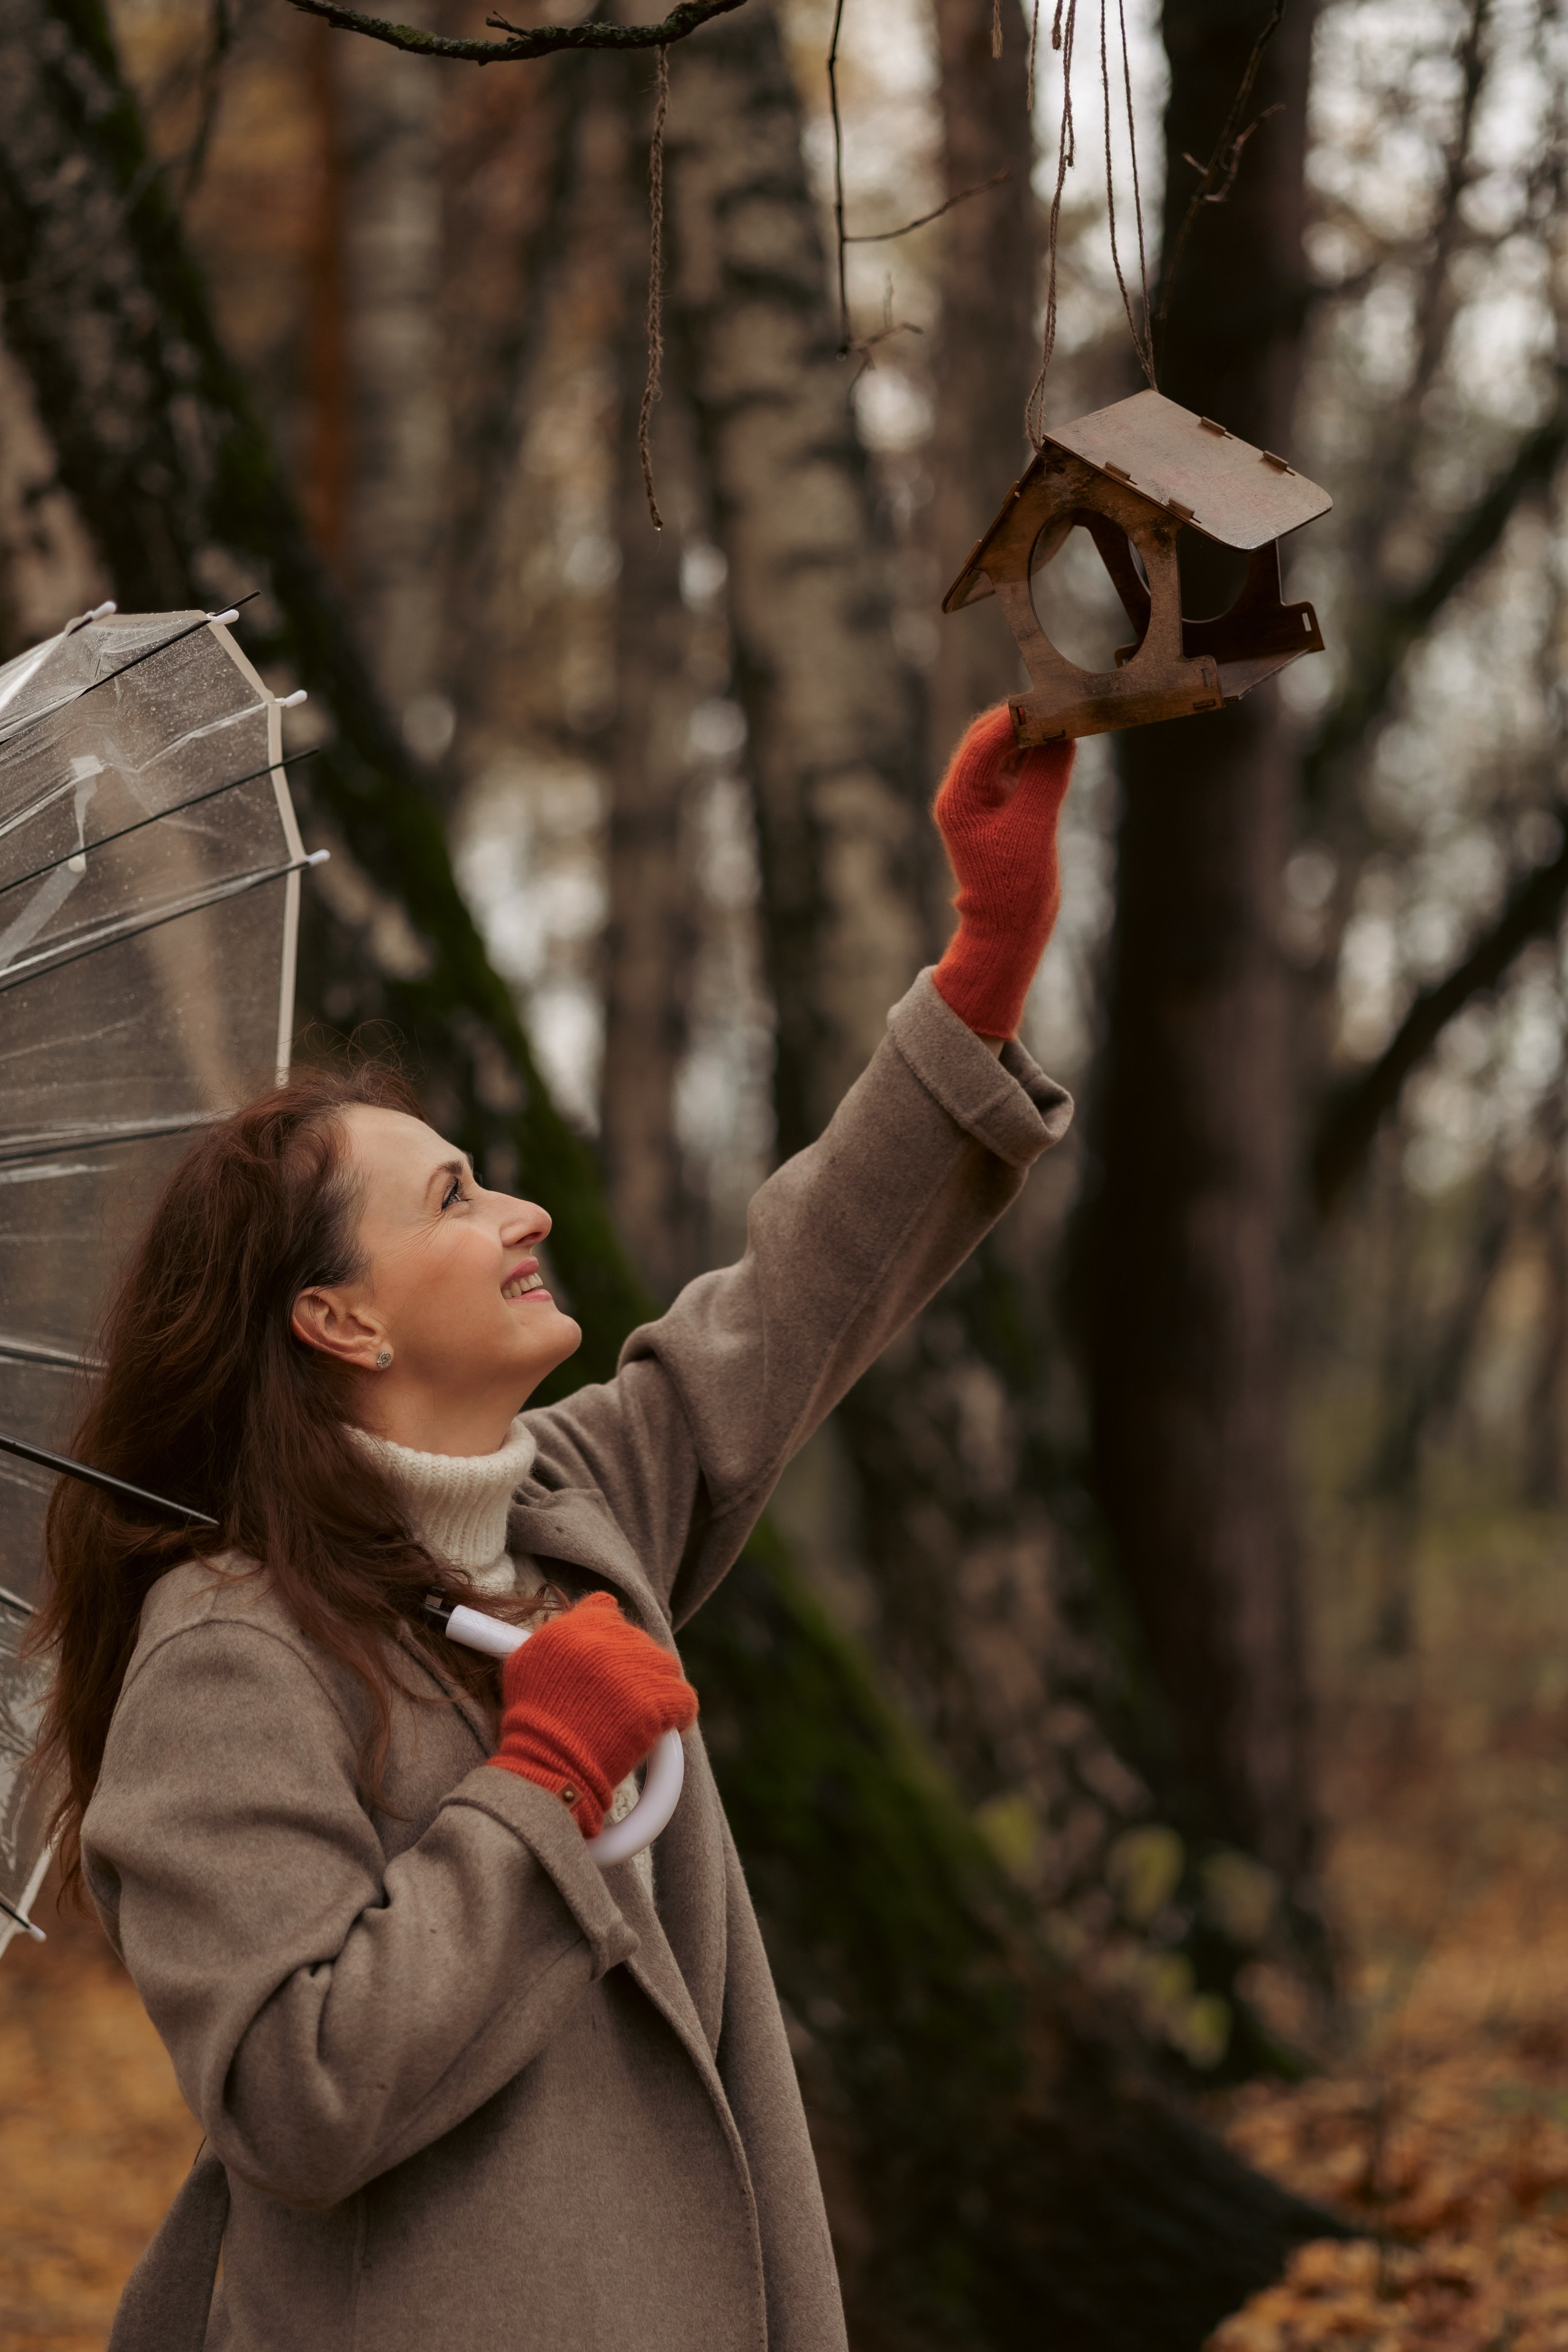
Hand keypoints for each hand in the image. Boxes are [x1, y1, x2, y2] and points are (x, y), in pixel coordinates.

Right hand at [489, 1592, 697, 1838]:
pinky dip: (679, 1714)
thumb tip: (597, 1609)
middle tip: (622, 1698)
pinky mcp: (656, 1701)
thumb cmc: (532, 1721)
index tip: (608, 1661)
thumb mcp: (527, 1663)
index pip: (607, 1611)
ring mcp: (635, 1670)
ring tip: (642, 1713)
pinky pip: (684, 1699)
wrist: (546, 1765)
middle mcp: (607, 1640)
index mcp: (574, 1626)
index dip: (610, 1638)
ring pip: (666, 1667)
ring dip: (657, 1687)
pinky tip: (667, 1726)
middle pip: (639, 1641)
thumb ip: (558, 1632)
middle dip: (634, 1667)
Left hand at [931, 704, 1074, 1040]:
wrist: (1009, 929)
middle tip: (1064, 701)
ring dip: (1035, 735)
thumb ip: (1046, 776)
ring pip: (1006, 751)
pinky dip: (1038, 756)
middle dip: (1026, 719)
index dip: (1019, 716)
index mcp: (959, 798)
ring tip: (1069, 716)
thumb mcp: (1034, 826)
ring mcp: (981, 801)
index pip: (985, 739)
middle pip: (992, 738)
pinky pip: (1018, 769)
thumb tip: (1064, 734)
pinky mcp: (1000, 810)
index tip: (1053, 698)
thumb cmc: (1015, 887)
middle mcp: (964, 794)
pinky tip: (1063, 744)